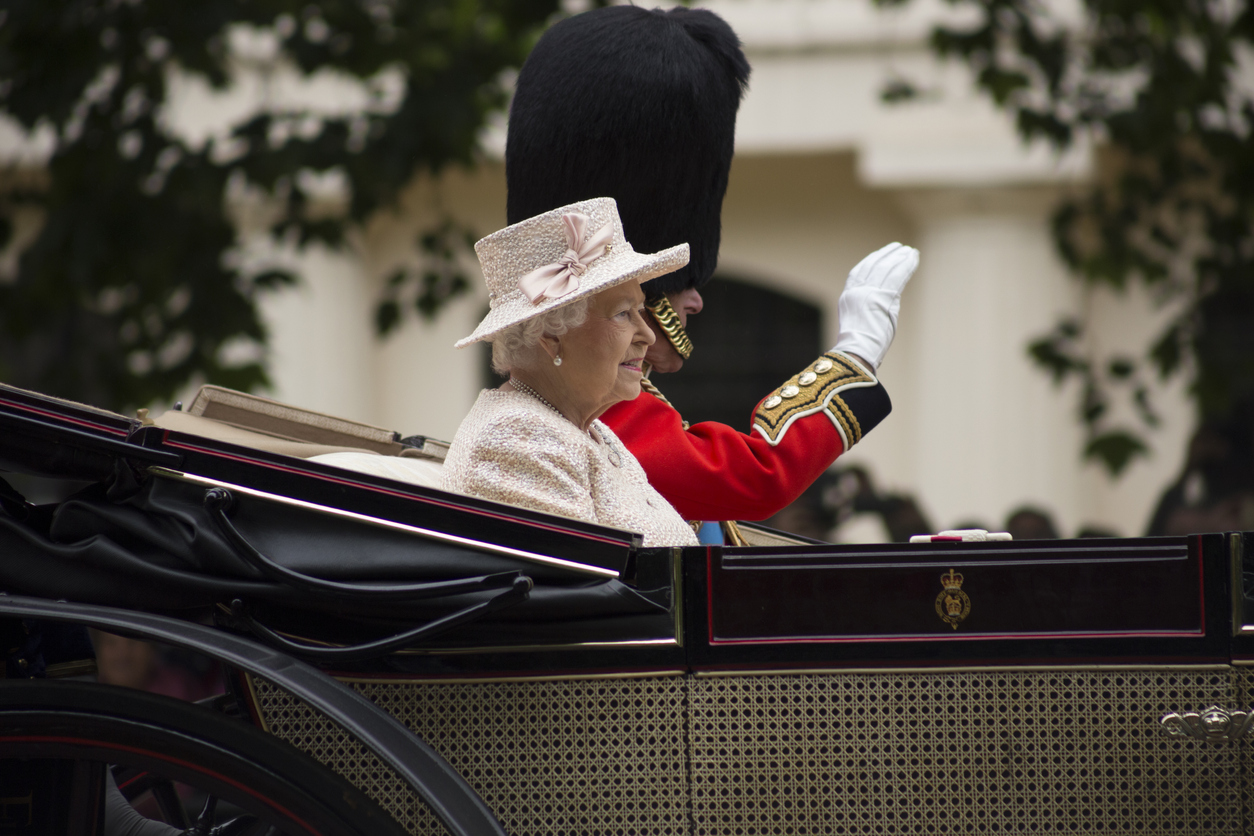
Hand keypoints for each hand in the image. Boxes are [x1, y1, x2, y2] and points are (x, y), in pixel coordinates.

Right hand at [833, 242, 918, 370]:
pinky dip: (907, 265)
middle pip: (873, 265)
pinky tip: (914, 258)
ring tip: (909, 251)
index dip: (871, 261)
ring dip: (899, 257)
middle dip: (887, 255)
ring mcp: (869, 292)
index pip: (859, 272)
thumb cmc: (860, 346)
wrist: (856, 353)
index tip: (881, 254)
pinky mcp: (884, 296)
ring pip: (886, 267)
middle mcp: (857, 290)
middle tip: (899, 247)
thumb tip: (891, 299)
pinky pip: (898, 275)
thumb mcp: (862, 321)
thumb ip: (874, 306)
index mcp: (848, 296)